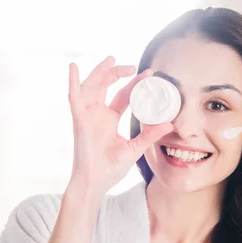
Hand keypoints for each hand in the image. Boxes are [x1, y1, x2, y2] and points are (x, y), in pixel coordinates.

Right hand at [68, 55, 172, 196]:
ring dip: (100, 71)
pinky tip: (73, 68)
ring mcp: (87, 116)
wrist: (96, 182)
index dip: (134, 84)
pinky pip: (73, 98)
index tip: (149, 74)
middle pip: (106, 86)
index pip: (123, 96)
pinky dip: (72, 82)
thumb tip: (169, 124)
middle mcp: (97, 114)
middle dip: (117, 73)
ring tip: (112, 60)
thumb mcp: (135, 148)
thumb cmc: (110, 169)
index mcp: (109, 120)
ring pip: (91, 86)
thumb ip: (149, 135)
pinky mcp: (79, 120)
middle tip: (133, 67)